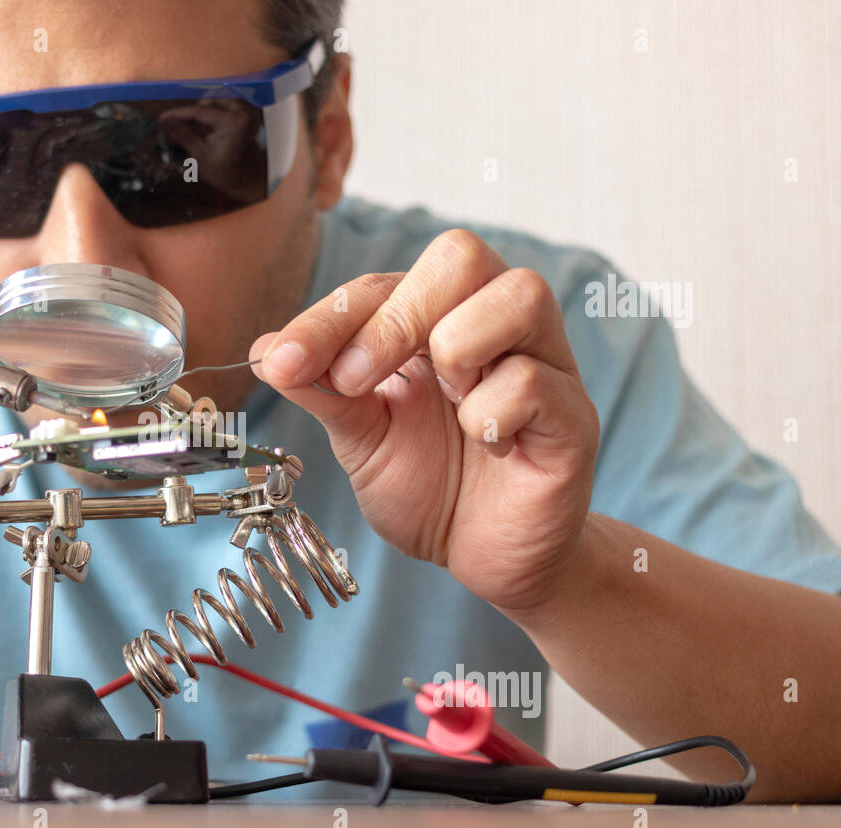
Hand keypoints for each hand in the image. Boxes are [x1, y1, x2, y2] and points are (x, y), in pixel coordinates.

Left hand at [250, 229, 599, 613]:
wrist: (481, 559)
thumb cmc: (428, 489)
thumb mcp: (360, 439)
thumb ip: (323, 391)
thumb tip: (267, 350)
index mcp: (436, 322)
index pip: (384, 284)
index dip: (329, 316)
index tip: (284, 362)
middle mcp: (494, 326)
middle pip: (461, 256)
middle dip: (394, 316)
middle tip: (354, 381)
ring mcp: (544, 364)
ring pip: (520, 293)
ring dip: (458, 347)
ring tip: (445, 405)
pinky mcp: (574, 417)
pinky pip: (535, 381)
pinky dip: (492, 413)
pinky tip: (486, 445)